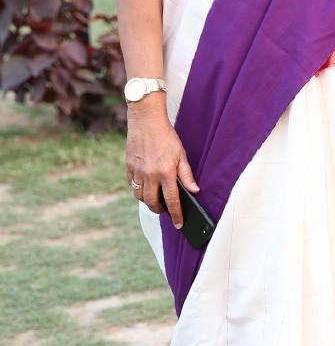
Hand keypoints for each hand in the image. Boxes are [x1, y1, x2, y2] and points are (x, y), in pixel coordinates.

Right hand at [125, 105, 198, 227]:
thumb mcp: (181, 154)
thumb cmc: (166, 136)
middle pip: (152, 202)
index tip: (179, 224)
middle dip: (159, 210)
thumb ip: (186, 175)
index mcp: (165, 172)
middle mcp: (150, 175)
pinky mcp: (128, 167)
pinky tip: (144, 185)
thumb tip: (194, 191)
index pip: (171, 200)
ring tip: (154, 198)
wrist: (146, 121)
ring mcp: (137, 171)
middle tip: (164, 210)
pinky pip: (131, 185)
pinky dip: (137, 189)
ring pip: (139, 196)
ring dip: (147, 201)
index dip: (176, 214)